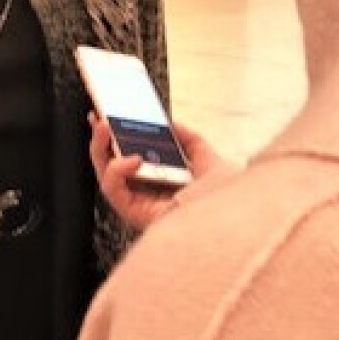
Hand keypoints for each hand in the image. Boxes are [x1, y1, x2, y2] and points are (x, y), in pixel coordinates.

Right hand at [89, 112, 222, 231]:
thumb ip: (191, 141)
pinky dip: (116, 171)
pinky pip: (113, 189)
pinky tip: (132, 159)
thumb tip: (171, 125)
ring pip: (107, 175)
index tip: (112, 115)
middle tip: (100, 117)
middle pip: (114, 164)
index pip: (134, 158)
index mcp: (166, 184)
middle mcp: (149, 196)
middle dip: (102, 139)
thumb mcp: (211, 161)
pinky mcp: (134, 214)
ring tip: (105, 128)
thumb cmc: (230, 204)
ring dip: (100, 148)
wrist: (238, 224)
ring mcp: (140, 205)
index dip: (119, 137)